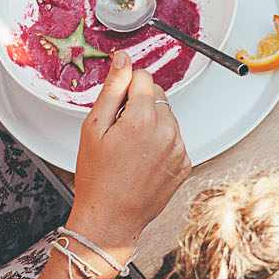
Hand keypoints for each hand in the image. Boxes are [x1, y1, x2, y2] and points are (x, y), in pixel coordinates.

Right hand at [68, 53, 189, 261]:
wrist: (110, 218)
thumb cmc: (97, 178)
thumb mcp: (94, 127)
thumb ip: (112, 88)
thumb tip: (123, 59)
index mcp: (143, 118)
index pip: (144, 77)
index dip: (126, 88)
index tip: (117, 107)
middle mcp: (167, 131)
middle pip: (158, 96)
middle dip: (140, 105)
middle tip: (119, 132)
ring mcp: (179, 149)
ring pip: (167, 117)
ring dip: (152, 124)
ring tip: (130, 149)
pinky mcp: (185, 164)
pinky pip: (175, 139)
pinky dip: (161, 143)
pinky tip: (142, 160)